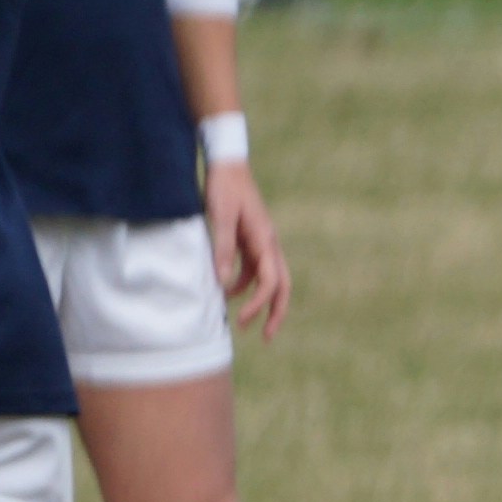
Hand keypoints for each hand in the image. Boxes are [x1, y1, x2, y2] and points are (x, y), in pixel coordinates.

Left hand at [203, 158, 288, 328]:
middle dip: (276, 313)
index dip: (259, 304)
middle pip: (282, 285)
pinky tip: (226, 291)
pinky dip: (243, 283)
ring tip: (239, 319)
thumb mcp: (220, 217)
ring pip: (269, 279)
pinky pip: (253, 268)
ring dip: (258, 300)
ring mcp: (261, 241)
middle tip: (267, 337)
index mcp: (265, 240)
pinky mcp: (250, 238)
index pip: (271, 281)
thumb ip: (222, 249)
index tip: (242, 321)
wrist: (226, 163)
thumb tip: (223, 283)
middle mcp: (269, 243)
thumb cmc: (224, 187)